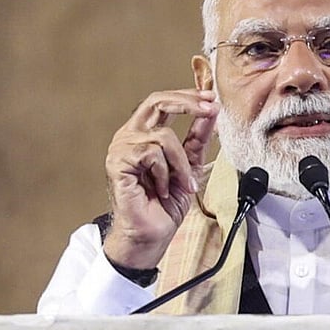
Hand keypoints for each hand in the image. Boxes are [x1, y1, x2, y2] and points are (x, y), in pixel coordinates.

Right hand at [102, 89, 218, 268]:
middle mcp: (129, 135)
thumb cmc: (165, 203)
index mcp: (144, 132)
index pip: (162, 101)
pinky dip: (165, 174)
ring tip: (181, 184)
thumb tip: (211, 113)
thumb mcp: (190, 165)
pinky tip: (161, 189)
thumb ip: (198, 138)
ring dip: (181, 163)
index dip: (187, 96)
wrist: (152, 233)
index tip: (212, 98)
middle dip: (187, 103)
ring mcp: (121, 148)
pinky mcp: (118, 163)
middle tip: (209, 108)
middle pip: (156, 101)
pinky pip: (152, 154)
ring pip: (163, 136)